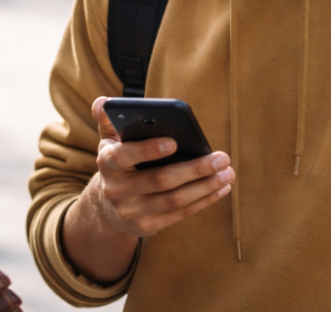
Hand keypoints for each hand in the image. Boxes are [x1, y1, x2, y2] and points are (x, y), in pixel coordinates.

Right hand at [87, 96, 233, 237]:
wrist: (107, 206)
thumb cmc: (118, 162)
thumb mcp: (109, 141)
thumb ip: (108, 119)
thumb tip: (103, 102)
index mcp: (107, 163)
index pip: (124, 156)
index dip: (148, 150)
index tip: (174, 142)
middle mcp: (116, 190)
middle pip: (160, 180)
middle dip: (194, 169)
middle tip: (222, 158)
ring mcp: (130, 211)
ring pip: (174, 200)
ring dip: (205, 187)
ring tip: (227, 173)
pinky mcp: (145, 227)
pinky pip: (179, 215)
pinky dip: (203, 201)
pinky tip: (220, 188)